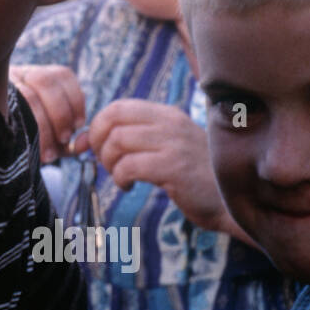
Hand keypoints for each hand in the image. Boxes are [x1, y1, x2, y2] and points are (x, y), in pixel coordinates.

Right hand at [8, 64, 85, 163]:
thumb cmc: (29, 145)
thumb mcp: (52, 143)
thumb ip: (72, 144)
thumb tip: (86, 143)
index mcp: (39, 77)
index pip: (62, 75)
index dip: (74, 99)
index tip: (78, 125)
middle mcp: (19, 74)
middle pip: (43, 81)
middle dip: (60, 113)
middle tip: (64, 139)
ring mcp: (0, 84)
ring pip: (25, 93)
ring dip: (43, 124)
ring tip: (48, 153)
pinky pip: (5, 106)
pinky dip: (24, 128)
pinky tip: (28, 147)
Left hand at [76, 99, 257, 247]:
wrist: (231, 202)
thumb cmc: (191, 176)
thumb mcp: (163, 147)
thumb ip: (129, 139)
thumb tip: (78, 142)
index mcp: (166, 114)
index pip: (117, 107)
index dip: (96, 127)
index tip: (91, 148)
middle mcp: (170, 123)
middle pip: (112, 119)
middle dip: (97, 142)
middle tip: (106, 162)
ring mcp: (174, 143)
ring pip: (117, 141)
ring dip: (109, 162)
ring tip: (120, 176)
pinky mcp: (175, 168)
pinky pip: (130, 166)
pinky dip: (120, 177)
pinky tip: (130, 186)